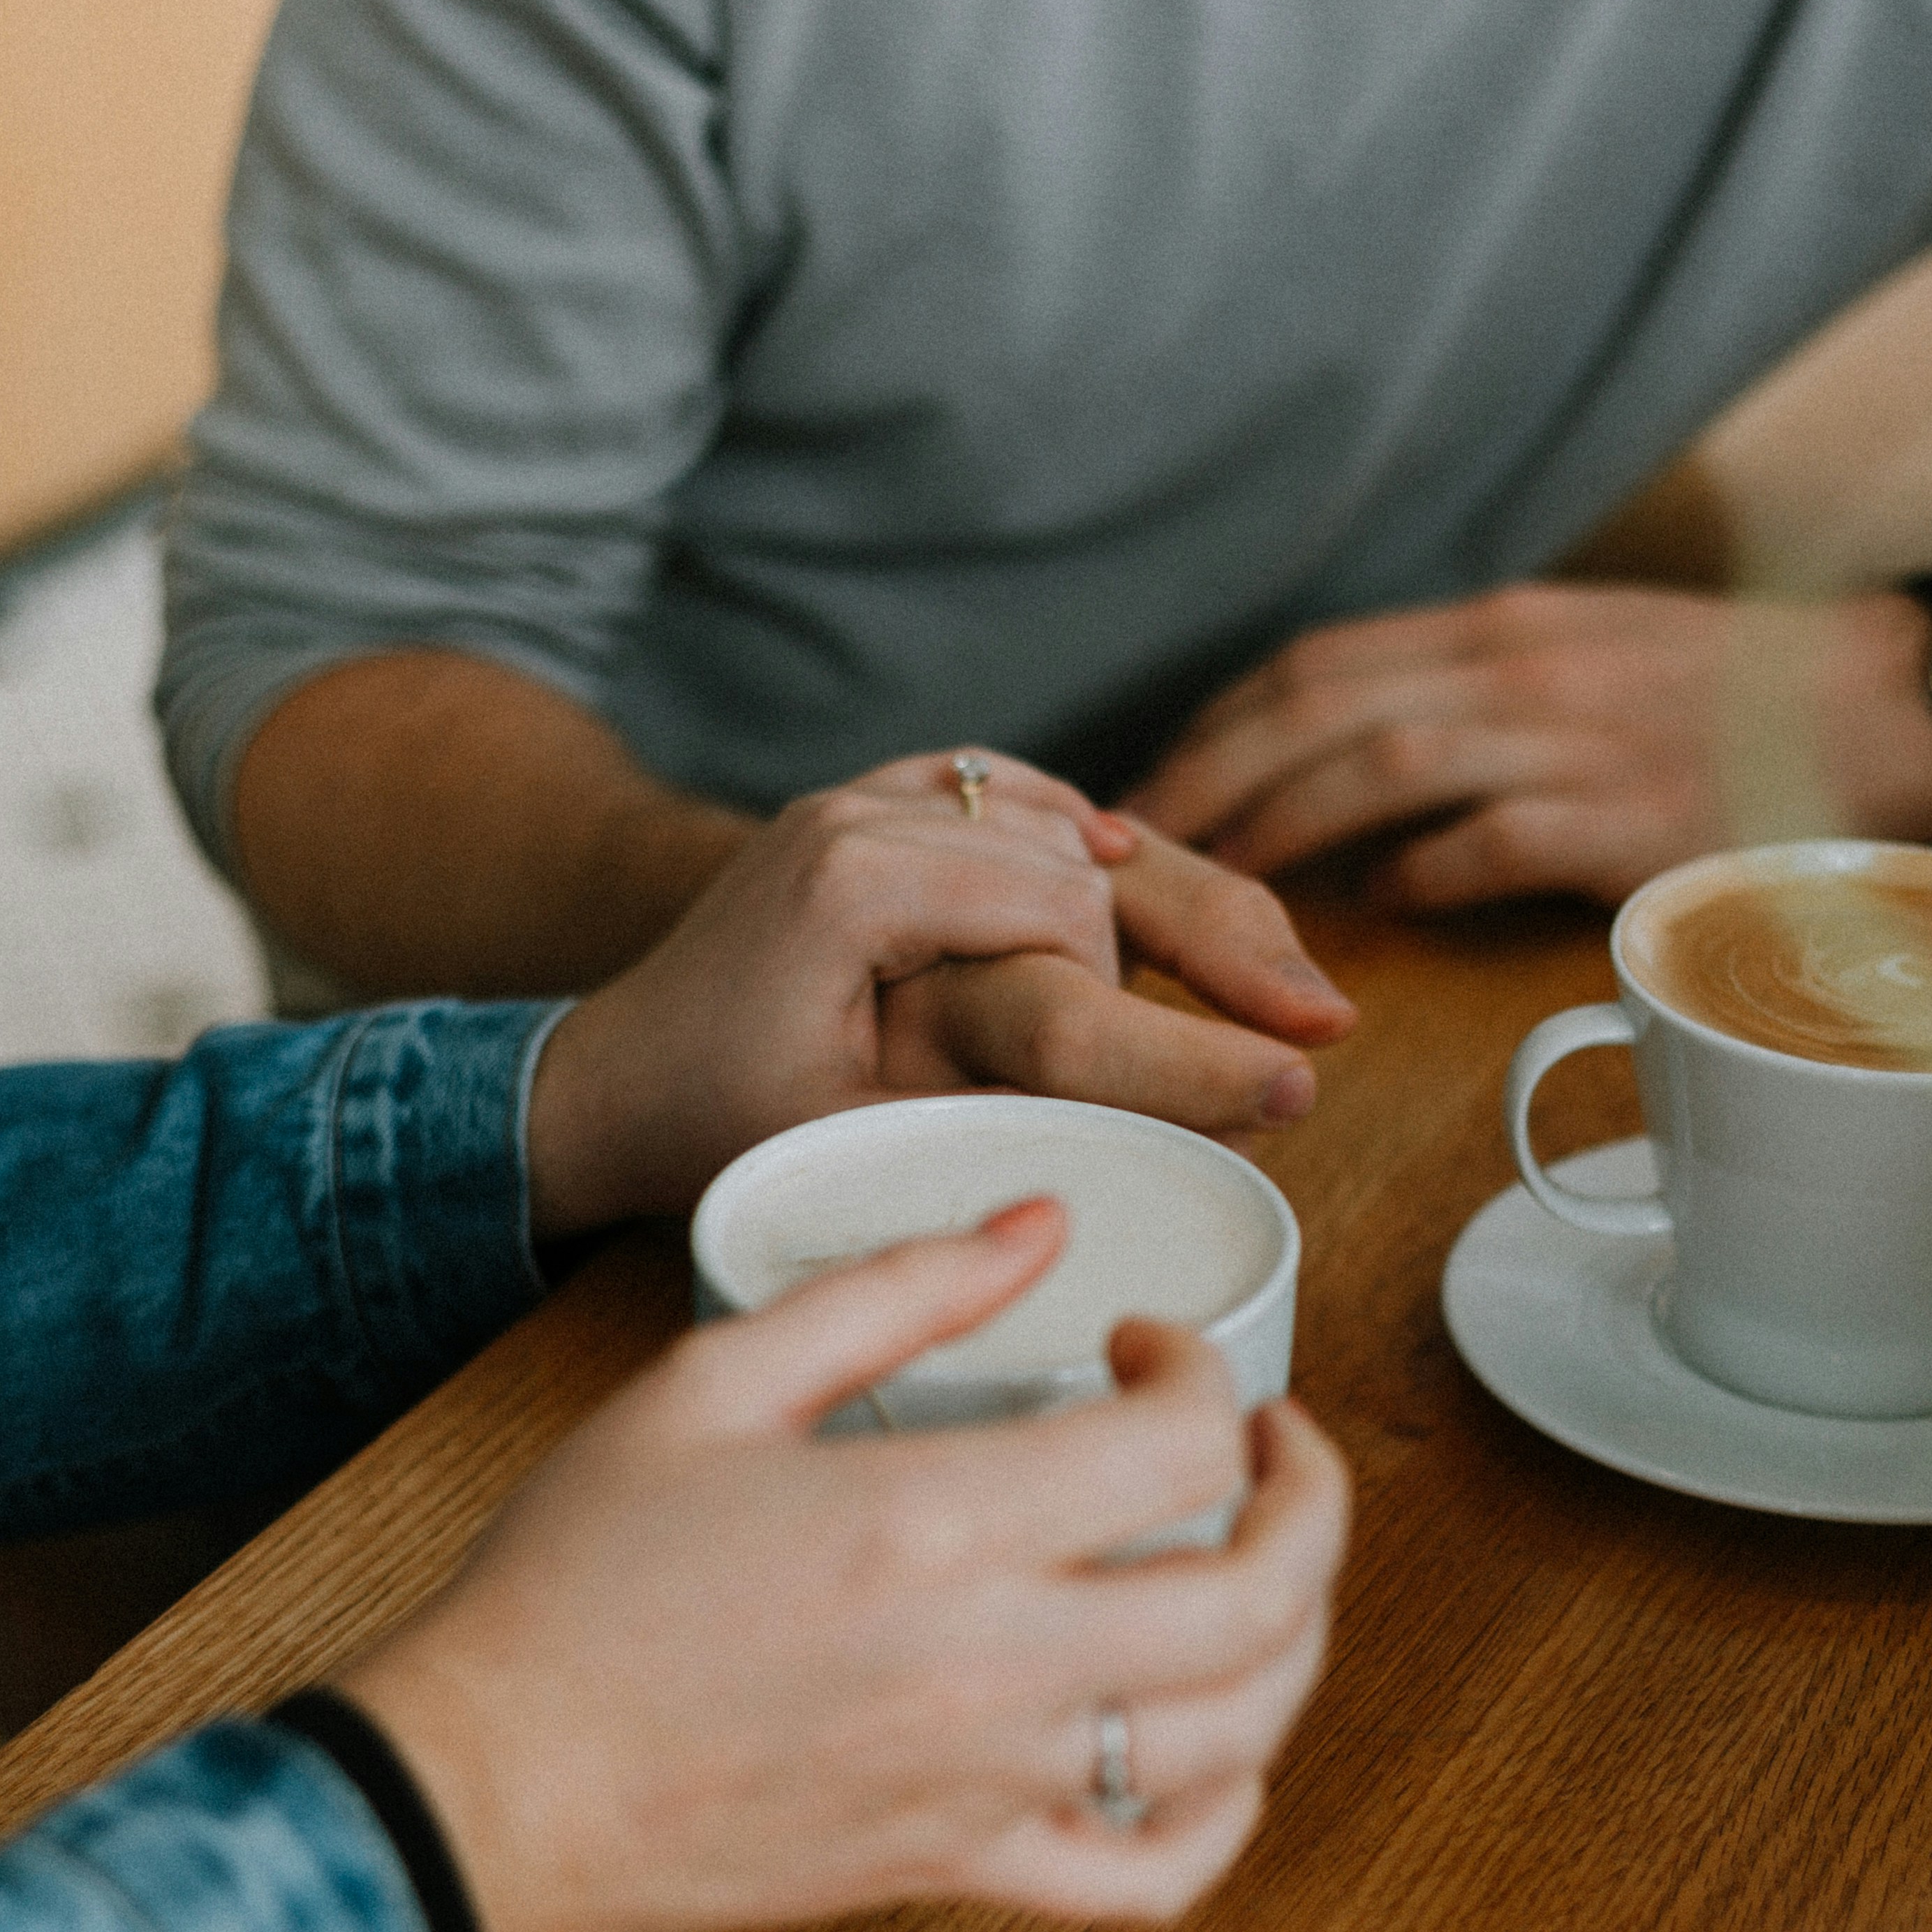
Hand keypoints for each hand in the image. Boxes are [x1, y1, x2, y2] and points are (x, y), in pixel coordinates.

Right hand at [337, 1201, 1351, 1931]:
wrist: (496, 1777)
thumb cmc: (580, 1580)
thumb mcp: (712, 1380)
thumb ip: (892, 1290)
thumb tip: (1036, 1225)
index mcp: (937, 1522)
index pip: (1182, 1441)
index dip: (1202, 1368)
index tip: (1145, 1346)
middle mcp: (994, 1662)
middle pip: (1266, 1595)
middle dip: (1311, 1497)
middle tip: (1269, 1444)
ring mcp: (992, 1782)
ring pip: (1244, 1733)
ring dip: (1298, 1637)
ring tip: (1264, 1569)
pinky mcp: (965, 1870)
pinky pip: (1157, 1876)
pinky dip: (1226, 1815)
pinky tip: (1213, 1747)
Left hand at [526, 749, 1350, 1232]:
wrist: (608, 1074)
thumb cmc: (714, 1124)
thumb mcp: (855, 1137)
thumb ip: (994, 1108)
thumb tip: (1162, 1129)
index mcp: (857, 876)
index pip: (1065, 917)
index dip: (1165, 1008)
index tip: (1272, 1081)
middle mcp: (866, 807)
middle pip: (1087, 854)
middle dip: (1215, 937)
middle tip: (1323, 1021)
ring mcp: (871, 794)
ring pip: (1065, 822)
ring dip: (1169, 893)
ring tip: (1280, 980)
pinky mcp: (881, 805)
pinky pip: (1015, 799)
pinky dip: (1089, 838)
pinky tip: (1156, 874)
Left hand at [1125, 582, 1931, 909]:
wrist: (1901, 701)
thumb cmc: (1742, 697)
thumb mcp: (1592, 655)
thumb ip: (1480, 694)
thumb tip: (1365, 766)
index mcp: (1504, 628)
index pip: (1319, 661)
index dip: (1220, 725)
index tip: (1155, 785)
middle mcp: (1523, 667)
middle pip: (1319, 705)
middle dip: (1212, 777)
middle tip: (1138, 852)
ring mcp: (1578, 737)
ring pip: (1381, 763)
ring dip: (1285, 827)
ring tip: (1222, 889)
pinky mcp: (1632, 815)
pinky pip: (1490, 840)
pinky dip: (1420, 873)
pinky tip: (1379, 911)